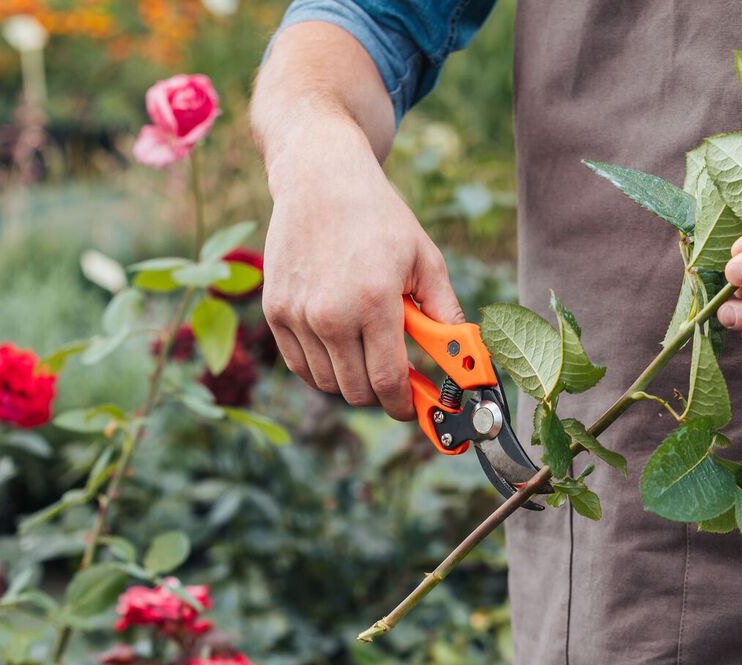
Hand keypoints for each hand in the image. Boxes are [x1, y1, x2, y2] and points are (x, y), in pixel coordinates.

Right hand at [259, 116, 461, 419]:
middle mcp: (330, 314)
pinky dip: (322, 368)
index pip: (388, 382)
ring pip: (328, 383)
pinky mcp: (275, 312)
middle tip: (398, 379)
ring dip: (352, 379)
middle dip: (382, 394)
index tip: (417, 409)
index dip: (405, 406)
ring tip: (369, 349)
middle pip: (357, 391)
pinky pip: (301, 366)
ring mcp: (297, 315)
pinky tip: (341, 345)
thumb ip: (445, 315)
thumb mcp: (425, 260)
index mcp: (374, 302)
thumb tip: (467, 359)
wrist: (320, 179)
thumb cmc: (379, 218)